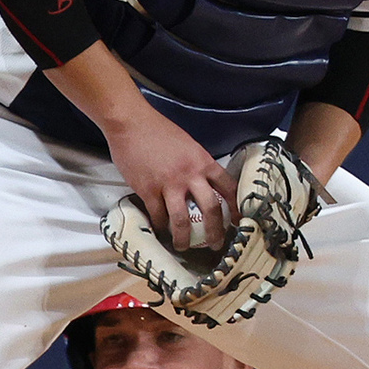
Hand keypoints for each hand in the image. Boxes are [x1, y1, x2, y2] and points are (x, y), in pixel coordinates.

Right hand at [104, 104, 237, 250]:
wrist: (131, 122)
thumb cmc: (157, 130)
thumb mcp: (187, 144)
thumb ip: (196, 164)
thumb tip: (201, 182)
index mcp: (203, 161)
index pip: (228, 187)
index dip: (236, 207)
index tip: (237, 220)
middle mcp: (190, 174)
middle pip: (211, 209)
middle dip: (216, 231)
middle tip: (215, 243)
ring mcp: (169, 184)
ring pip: (182, 220)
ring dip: (184, 238)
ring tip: (183, 246)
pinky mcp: (148, 190)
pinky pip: (158, 215)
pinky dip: (160, 225)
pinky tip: (160, 229)